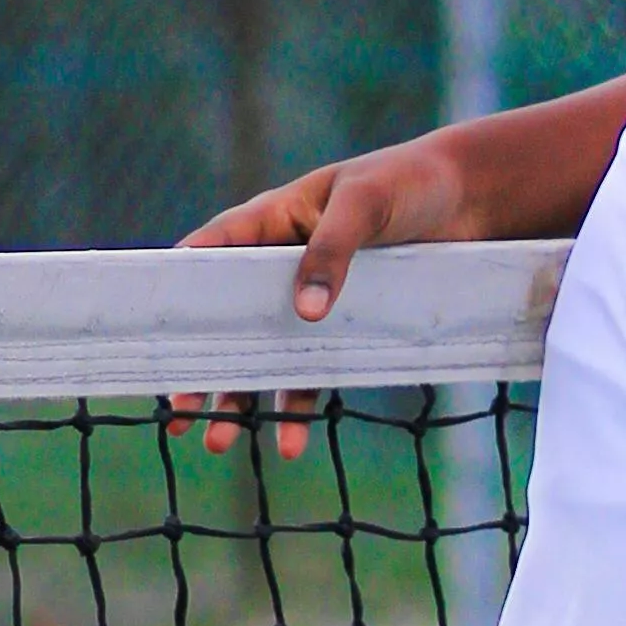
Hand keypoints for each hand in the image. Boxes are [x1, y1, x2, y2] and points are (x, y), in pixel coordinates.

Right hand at [178, 128, 480, 449]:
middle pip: (227, 319)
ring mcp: (311, 297)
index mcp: (273, 218)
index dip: (179, 287)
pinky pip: (312, 371)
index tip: (150, 328)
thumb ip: (331, 253)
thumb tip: (305, 315)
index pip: (211, 252)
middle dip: (201, 365)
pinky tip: (289, 442)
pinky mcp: (346, 325)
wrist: (475, 200)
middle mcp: (282, 262)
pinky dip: (298, 405)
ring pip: (262, 354)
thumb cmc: (410, 183)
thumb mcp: (366, 207)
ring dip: (240, 398)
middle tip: (178, 408)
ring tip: (216, 441)